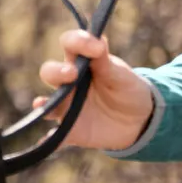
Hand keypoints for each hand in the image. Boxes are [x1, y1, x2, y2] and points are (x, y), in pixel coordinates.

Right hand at [33, 30, 155, 149]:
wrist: (139, 119)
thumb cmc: (127, 89)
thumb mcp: (121, 74)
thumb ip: (106, 62)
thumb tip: (98, 40)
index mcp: (82, 63)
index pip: (70, 44)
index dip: (78, 41)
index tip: (96, 47)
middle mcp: (69, 83)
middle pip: (50, 72)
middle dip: (56, 71)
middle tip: (72, 73)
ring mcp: (67, 107)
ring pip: (47, 104)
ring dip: (43, 105)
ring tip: (42, 105)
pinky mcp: (72, 131)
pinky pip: (56, 138)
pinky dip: (49, 141)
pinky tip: (45, 141)